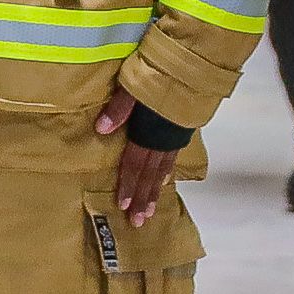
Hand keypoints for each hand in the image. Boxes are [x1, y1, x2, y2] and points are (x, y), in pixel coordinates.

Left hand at [94, 88, 176, 223]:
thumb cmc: (160, 77)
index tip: (123, 206)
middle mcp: (161, 141)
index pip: (134, 166)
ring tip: (149, 211)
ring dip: (154, 192)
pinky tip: (164, 182)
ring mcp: (173, 139)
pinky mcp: (181, 133)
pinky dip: (166, 173)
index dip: (128, 186)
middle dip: (142, 199)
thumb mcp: (134, 88)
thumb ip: (119, 109)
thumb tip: (101, 129)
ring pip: (162, 171)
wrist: (193, 71)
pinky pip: (172, 159)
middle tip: (138, 222)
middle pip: (149, 175)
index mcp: (147, 133)